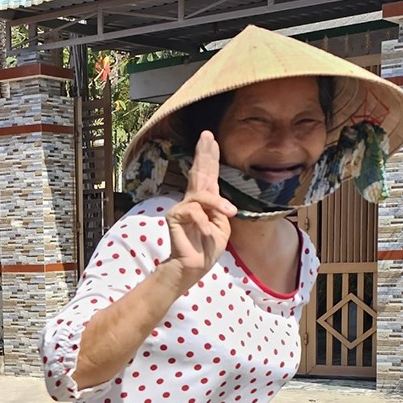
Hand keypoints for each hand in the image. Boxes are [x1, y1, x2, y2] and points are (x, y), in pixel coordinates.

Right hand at [164, 130, 236, 291]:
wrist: (194, 267)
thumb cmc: (208, 248)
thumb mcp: (222, 226)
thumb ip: (219, 210)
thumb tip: (214, 198)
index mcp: (206, 202)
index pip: (209, 176)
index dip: (210, 158)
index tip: (211, 140)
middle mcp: (192, 200)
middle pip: (199, 172)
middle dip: (204, 154)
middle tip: (206, 135)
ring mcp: (182, 207)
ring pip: (202, 194)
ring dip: (218, 204)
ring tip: (228, 213)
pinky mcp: (174, 216)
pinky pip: (194, 212)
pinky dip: (205, 223)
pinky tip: (209, 233)